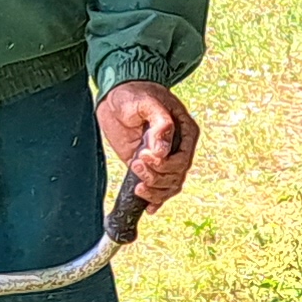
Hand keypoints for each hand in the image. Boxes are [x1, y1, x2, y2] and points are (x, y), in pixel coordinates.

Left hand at [97, 81, 199, 212]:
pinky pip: (159, 189)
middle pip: (177, 176)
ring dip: (154, 191)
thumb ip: (160, 124)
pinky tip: (148, 208)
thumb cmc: (134, 93)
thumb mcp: (147, 102)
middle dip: (157, 177)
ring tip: (137, 184)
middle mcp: (178, 148)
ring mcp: (164, 159)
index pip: (184, 159)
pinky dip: (155, 201)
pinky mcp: (148, 167)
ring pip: (169, 186)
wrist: (117, 94)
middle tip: (137, 164)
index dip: (167, 165)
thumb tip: (162, 151)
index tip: (145, 157)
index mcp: (185, 131)